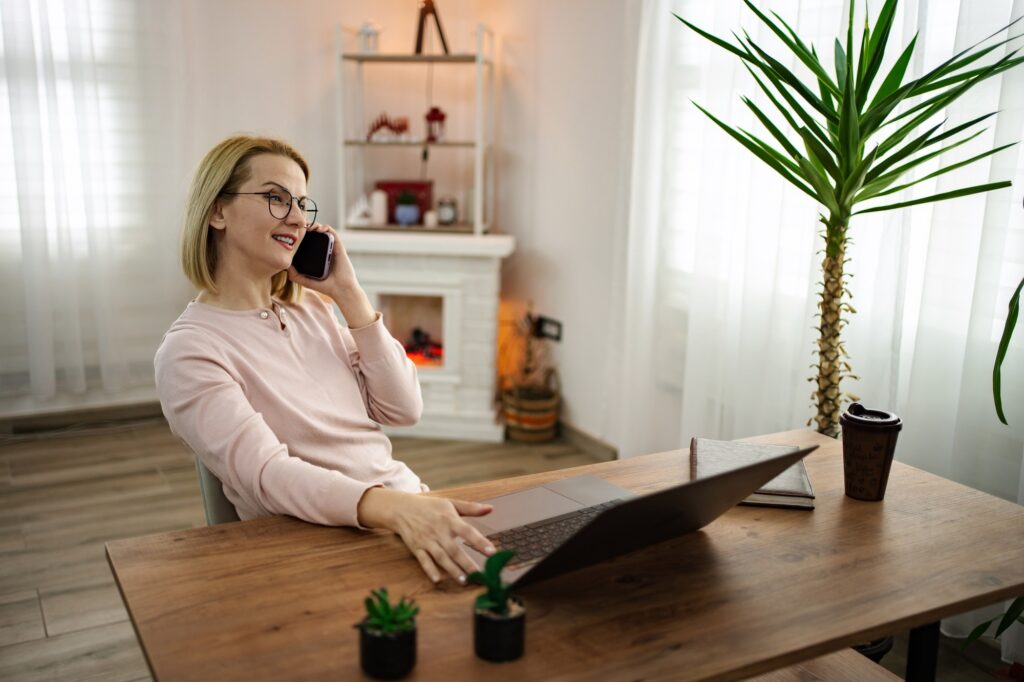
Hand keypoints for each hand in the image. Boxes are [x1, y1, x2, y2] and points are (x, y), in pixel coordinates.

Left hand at [287, 224, 374, 326]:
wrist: (340, 289)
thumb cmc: (326, 286)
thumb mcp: (306, 281)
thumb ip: (295, 275)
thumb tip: (285, 266)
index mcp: (316, 256)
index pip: (307, 241)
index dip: (300, 235)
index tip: (293, 233)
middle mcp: (323, 250)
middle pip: (314, 234)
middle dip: (306, 227)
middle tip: (298, 227)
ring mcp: (331, 247)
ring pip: (323, 230)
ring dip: (315, 225)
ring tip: (308, 227)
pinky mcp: (339, 246)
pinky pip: (332, 233)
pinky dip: (326, 228)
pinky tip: (319, 229)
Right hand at [358, 488, 496, 583]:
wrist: (402, 508)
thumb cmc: (430, 506)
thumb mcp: (450, 503)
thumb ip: (471, 508)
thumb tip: (490, 509)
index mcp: (449, 519)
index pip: (467, 531)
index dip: (479, 541)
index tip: (492, 551)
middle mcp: (439, 531)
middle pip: (454, 550)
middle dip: (467, 563)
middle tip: (479, 575)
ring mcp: (427, 541)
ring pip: (441, 558)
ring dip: (452, 570)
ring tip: (464, 581)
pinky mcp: (416, 548)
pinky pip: (423, 560)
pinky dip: (429, 569)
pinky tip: (437, 579)